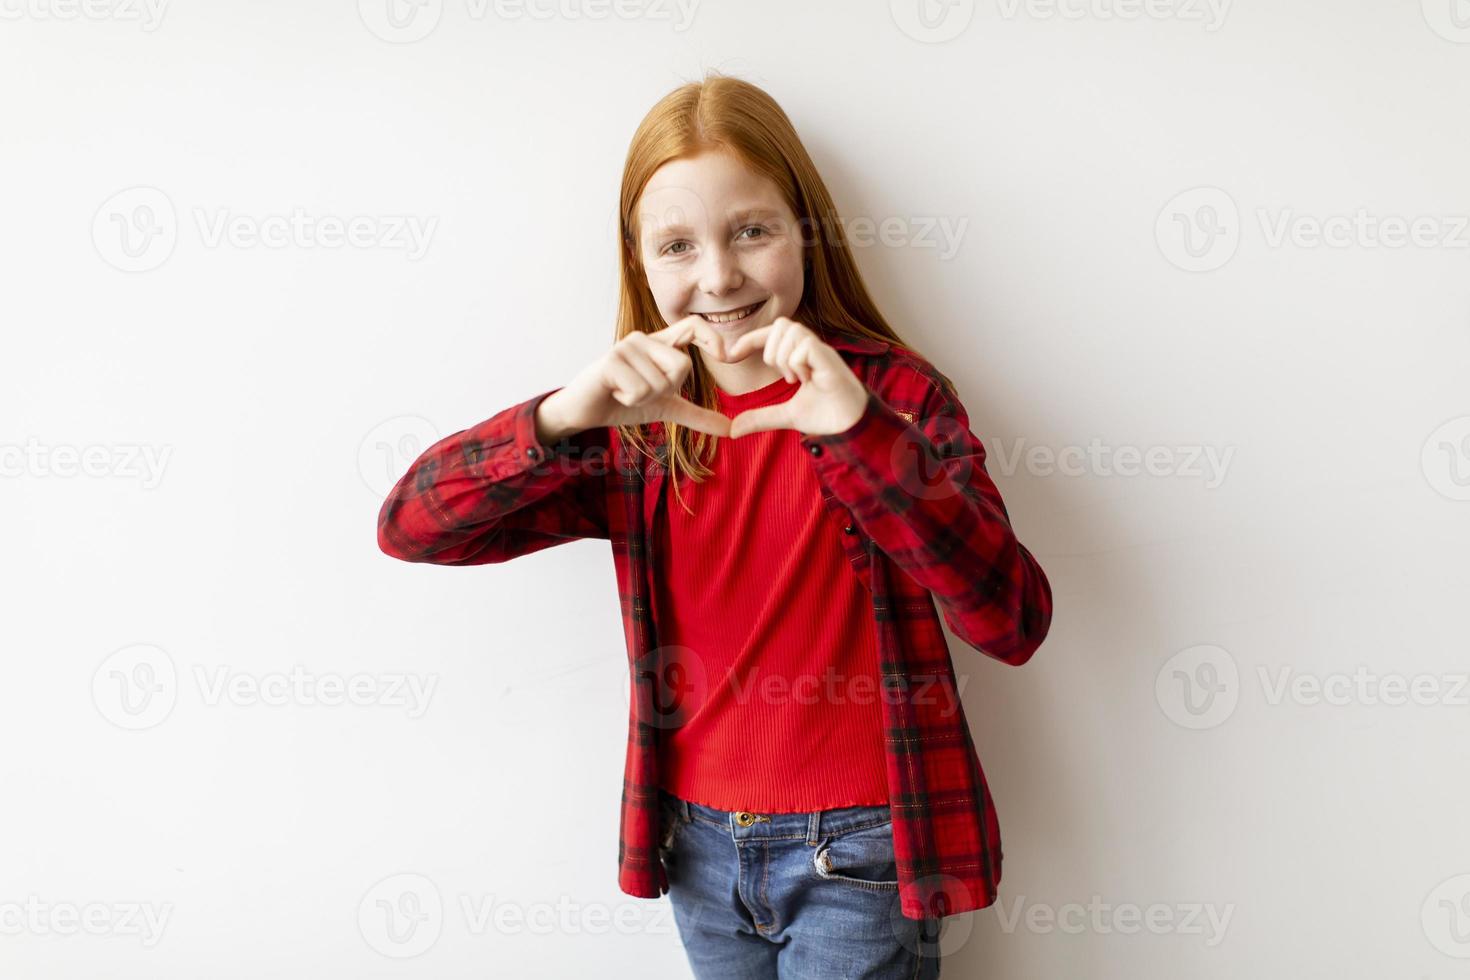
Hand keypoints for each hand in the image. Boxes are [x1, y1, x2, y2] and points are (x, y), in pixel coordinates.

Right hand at [539, 315, 735, 438]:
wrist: (583, 410)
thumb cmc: (621, 401)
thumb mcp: (664, 408)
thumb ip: (696, 415)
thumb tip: (730, 430)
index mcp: (659, 345)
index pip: (694, 326)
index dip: (713, 338)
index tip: (725, 357)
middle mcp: (644, 339)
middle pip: (682, 367)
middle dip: (665, 391)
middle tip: (640, 391)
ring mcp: (626, 347)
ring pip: (660, 383)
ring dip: (643, 399)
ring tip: (623, 392)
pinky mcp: (611, 360)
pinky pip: (640, 390)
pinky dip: (628, 401)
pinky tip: (613, 392)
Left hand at [724, 317, 869, 438]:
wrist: (851, 426)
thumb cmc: (826, 415)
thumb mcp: (786, 416)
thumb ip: (760, 418)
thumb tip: (732, 430)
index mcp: (801, 356)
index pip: (772, 334)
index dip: (750, 340)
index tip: (732, 354)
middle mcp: (811, 348)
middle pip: (781, 324)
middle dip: (771, 349)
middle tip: (783, 375)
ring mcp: (821, 351)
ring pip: (792, 331)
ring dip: (785, 358)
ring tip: (797, 379)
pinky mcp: (830, 359)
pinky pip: (804, 347)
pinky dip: (798, 364)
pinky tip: (808, 380)